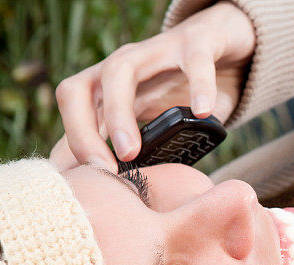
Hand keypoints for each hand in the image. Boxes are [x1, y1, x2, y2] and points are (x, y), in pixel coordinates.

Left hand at [50, 1, 255, 171]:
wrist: (223, 43)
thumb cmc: (186, 88)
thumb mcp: (156, 120)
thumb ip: (140, 147)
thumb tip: (123, 192)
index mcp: (109, 88)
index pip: (73, 114)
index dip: (70, 148)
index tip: (83, 185)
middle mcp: (123, 66)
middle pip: (78, 89)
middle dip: (82, 132)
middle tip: (103, 170)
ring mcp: (155, 51)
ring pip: (120, 69)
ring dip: (119, 112)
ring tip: (132, 152)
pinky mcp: (196, 43)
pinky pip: (194, 61)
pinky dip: (198, 85)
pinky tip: (203, 111)